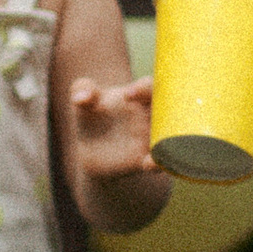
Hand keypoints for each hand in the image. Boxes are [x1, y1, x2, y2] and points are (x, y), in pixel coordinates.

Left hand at [67, 71, 161, 190]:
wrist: (91, 150)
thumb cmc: (92, 117)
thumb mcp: (84, 102)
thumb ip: (82, 91)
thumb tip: (81, 98)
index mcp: (139, 96)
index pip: (150, 86)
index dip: (144, 88)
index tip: (127, 95)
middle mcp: (151, 116)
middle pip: (171, 108)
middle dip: (169, 109)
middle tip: (153, 114)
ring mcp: (152, 138)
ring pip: (171, 137)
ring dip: (170, 139)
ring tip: (154, 143)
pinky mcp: (146, 159)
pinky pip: (160, 161)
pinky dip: (158, 163)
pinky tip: (147, 165)